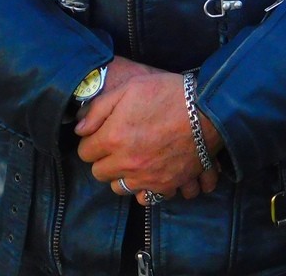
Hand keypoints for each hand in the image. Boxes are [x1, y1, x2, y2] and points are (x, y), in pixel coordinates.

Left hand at [74, 56, 221, 204]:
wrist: (206, 110)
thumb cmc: (166, 94)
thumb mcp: (128, 89)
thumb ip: (98, 110)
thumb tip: (79, 129)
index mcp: (113, 138)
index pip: (85, 152)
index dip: (90, 142)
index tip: (100, 135)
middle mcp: (127, 163)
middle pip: (99, 173)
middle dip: (103, 159)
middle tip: (115, 146)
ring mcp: (147, 177)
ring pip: (120, 189)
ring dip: (122, 176)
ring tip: (132, 160)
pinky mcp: (167, 185)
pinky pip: (147, 198)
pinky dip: (146, 189)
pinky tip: (150, 173)